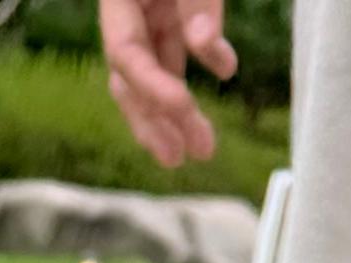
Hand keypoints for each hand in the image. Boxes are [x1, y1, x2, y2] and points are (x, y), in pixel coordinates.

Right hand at [97, 0, 234, 168]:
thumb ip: (196, 0)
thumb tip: (203, 42)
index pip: (124, 53)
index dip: (151, 86)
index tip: (183, 108)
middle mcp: (127, 11)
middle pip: (131, 77)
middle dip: (155, 121)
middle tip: (177, 159)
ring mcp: (149, 10)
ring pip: (156, 70)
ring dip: (178, 109)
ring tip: (201, 146)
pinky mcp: (170, 8)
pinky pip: (182, 42)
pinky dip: (206, 59)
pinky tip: (225, 72)